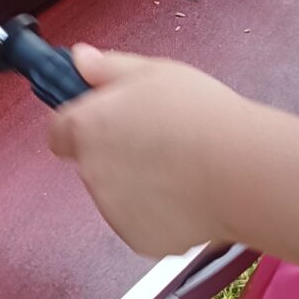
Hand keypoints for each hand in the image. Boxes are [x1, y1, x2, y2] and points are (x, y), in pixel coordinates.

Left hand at [47, 46, 258, 255]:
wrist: (241, 172)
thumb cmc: (204, 119)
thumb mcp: (156, 72)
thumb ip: (109, 68)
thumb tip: (81, 60)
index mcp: (88, 125)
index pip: (57, 130)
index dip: (80, 124)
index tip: (102, 120)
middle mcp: (91, 170)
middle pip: (90, 161)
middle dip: (116, 152)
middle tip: (157, 140)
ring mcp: (112, 208)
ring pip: (116, 193)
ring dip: (136, 183)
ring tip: (179, 166)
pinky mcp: (136, 237)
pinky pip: (140, 221)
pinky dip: (157, 212)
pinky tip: (186, 193)